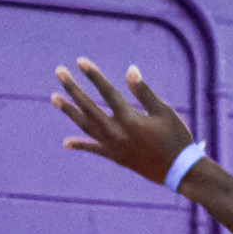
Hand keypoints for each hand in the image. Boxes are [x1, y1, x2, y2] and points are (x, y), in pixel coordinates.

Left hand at [51, 57, 194, 183]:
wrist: (179, 172)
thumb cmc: (176, 138)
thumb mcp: (164, 112)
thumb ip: (144, 92)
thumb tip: (130, 69)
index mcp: (129, 119)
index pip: (106, 92)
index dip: (93, 76)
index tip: (80, 61)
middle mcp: (116, 132)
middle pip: (88, 107)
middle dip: (73, 88)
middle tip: (59, 71)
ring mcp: (113, 146)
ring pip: (85, 125)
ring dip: (69, 111)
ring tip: (53, 97)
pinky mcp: (115, 157)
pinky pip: (94, 149)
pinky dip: (80, 145)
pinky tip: (66, 142)